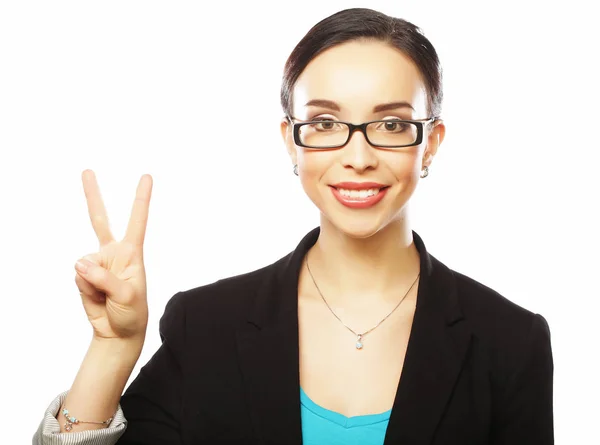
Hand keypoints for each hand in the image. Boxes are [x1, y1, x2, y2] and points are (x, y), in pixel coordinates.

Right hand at [74, 169, 152, 341]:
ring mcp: (97, 263)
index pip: (137, 220)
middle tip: (87, 171)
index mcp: (132, 253)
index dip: (141, 199)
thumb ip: (105, 278)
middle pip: (100, 219)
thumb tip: (80, 262)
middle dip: (93, 195)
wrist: (118, 332)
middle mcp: (114, 253)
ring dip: (92, 281)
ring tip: (106, 296)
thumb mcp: (127, 296)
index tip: (147, 177)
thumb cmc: (132, 312)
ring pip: (83, 262)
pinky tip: (96, 297)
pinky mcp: (83, 275)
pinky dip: (84, 289)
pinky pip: (77, 277)